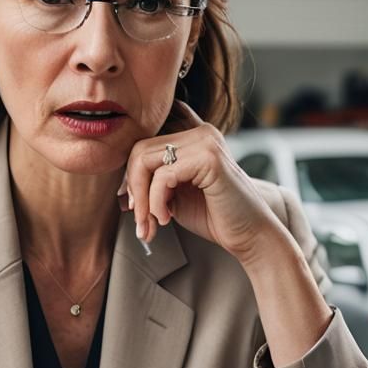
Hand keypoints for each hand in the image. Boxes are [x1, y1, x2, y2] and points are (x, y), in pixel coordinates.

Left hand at [122, 102, 282, 263]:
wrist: (250, 236)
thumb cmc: (214, 217)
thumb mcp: (175, 195)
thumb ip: (152, 182)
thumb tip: (118, 188)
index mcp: (192, 135)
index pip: (146, 138)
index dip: (132, 170)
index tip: (131, 201)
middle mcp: (200, 131)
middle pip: (138, 148)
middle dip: (132, 188)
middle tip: (139, 220)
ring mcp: (206, 141)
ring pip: (144, 159)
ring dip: (141, 198)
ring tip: (151, 223)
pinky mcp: (209, 158)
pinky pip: (162, 176)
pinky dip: (155, 202)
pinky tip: (166, 219)